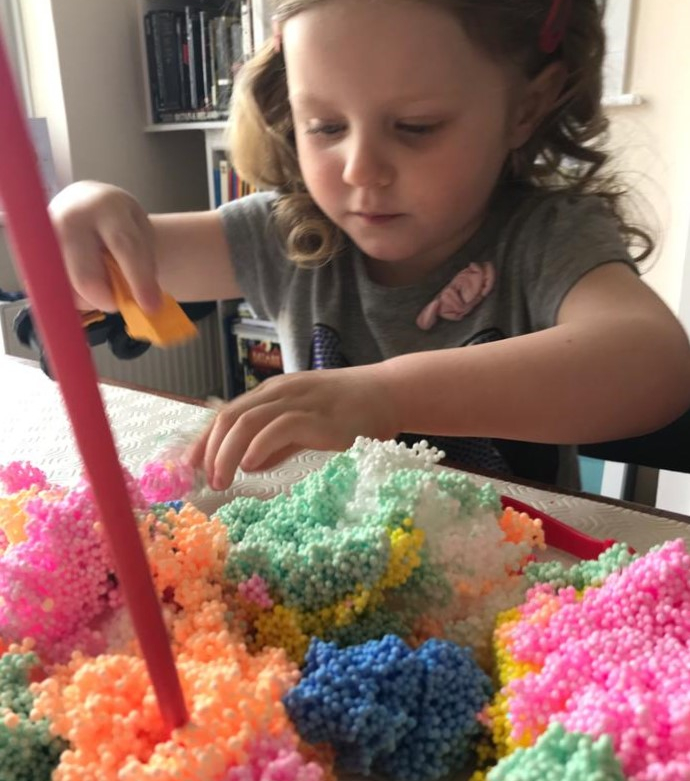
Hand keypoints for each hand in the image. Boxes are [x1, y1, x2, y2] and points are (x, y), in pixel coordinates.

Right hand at [49, 181, 162, 312]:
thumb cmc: (119, 222)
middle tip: (117, 301)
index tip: (151, 307)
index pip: (124, 247)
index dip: (139, 281)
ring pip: (67, 291)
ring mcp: (42, 237)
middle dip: (107, 299)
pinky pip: (50, 293)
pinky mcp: (27, 256)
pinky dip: (72, 296)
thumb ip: (142, 262)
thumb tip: (140, 304)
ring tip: (99, 280)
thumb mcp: (141, 232)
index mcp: (105, 207)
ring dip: (89, 299)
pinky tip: (80, 280)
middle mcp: (69, 219)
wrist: (84, 202)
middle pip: (86, 277)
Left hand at [186, 365, 399, 489]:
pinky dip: (258, 448)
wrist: (388, 393)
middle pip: (229, 418)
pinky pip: (277, 429)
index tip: (189, 466)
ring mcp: (298, 402)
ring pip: (245, 423)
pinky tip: (252, 466)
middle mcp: (279, 393)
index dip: (204, 440)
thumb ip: (278, 442)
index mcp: (272, 394)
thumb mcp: (305, 423)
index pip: (226, 414)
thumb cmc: (350, 411)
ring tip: (222, 480)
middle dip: (210, 451)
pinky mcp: (317, 417)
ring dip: (226, 454)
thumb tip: (250, 464)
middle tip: (206, 481)